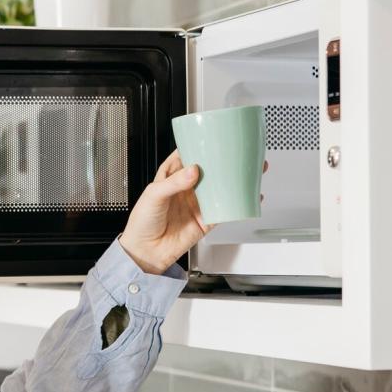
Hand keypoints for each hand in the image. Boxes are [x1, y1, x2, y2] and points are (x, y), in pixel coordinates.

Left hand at [118, 150, 267, 274]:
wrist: (145, 252)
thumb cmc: (142, 222)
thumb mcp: (153, 195)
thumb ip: (173, 183)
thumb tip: (192, 171)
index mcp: (171, 178)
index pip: (187, 157)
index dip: (199, 147)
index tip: (212, 139)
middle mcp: (186, 189)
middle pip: (208, 171)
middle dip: (223, 161)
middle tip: (238, 151)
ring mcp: (197, 204)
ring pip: (219, 188)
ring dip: (234, 180)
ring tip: (249, 169)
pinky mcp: (205, 220)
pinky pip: (224, 210)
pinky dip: (237, 203)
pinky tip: (247, 196)